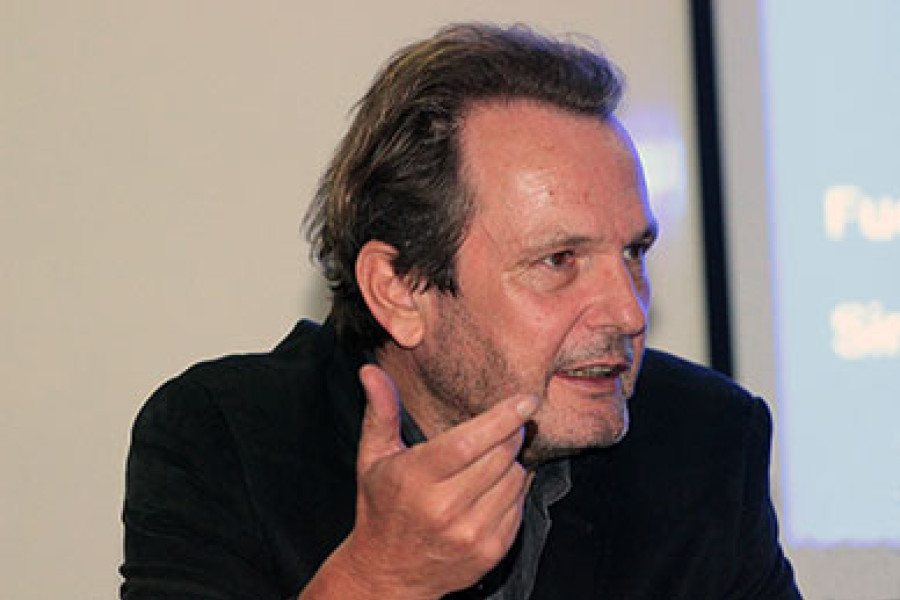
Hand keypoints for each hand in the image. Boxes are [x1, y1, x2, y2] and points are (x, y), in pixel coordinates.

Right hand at [339, 364, 537, 599]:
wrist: (388, 573)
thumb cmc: (382, 507)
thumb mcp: (373, 457)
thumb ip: (381, 411)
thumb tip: (371, 370)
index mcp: (416, 479)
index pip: (469, 442)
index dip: (502, 418)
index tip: (526, 400)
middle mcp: (444, 509)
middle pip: (500, 456)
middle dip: (510, 434)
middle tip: (505, 428)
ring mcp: (470, 534)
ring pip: (514, 479)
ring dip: (511, 463)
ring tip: (488, 464)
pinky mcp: (491, 552)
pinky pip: (519, 506)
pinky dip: (513, 491)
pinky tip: (492, 490)